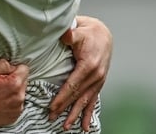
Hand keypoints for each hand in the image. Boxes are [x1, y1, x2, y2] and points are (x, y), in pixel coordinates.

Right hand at [0, 59, 28, 128]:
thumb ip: (3, 64)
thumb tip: (11, 66)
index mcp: (14, 84)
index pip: (24, 69)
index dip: (13, 68)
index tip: (4, 73)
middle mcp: (19, 97)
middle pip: (23, 82)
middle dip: (13, 80)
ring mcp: (17, 109)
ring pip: (19, 94)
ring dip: (11, 92)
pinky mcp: (14, 117)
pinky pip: (16, 105)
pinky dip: (9, 103)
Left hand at [49, 15, 111, 130]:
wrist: (103, 34)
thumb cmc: (89, 32)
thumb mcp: (79, 30)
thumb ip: (70, 34)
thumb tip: (64, 34)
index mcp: (89, 65)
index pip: (72, 85)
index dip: (62, 97)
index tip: (52, 106)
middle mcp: (95, 75)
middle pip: (77, 96)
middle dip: (64, 108)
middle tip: (52, 118)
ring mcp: (98, 80)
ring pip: (85, 101)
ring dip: (75, 114)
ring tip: (67, 126)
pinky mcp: (99, 82)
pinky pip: (93, 100)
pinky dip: (89, 113)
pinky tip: (85, 125)